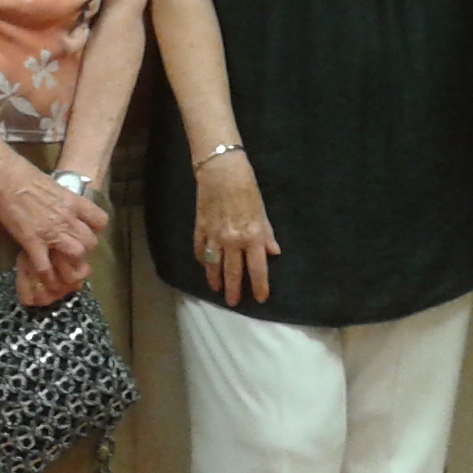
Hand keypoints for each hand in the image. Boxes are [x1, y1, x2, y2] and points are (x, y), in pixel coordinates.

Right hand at [0, 151, 107, 300]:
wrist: (5, 177)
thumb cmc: (27, 175)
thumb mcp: (55, 186)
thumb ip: (64, 201)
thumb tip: (64, 209)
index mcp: (74, 202)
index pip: (100, 221)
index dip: (94, 229)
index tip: (84, 230)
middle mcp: (68, 219)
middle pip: (90, 243)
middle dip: (83, 248)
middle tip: (71, 248)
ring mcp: (51, 232)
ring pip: (76, 255)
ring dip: (70, 261)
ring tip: (61, 262)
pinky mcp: (32, 242)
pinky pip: (45, 267)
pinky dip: (47, 275)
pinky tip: (44, 276)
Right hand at [193, 148, 279, 305]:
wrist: (220, 170)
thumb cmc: (246, 187)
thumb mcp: (262, 211)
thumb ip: (266, 234)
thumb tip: (273, 253)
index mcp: (252, 236)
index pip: (257, 268)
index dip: (259, 285)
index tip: (260, 298)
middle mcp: (233, 241)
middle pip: (233, 272)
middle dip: (233, 289)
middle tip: (233, 302)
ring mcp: (214, 236)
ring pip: (213, 265)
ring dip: (215, 279)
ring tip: (216, 289)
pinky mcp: (200, 228)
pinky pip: (199, 250)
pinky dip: (201, 259)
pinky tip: (203, 265)